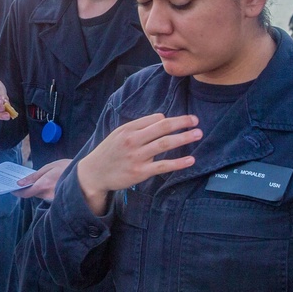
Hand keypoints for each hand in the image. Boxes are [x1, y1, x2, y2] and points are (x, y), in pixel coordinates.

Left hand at [13, 159, 70, 200]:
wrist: (86, 175)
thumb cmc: (67, 167)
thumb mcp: (49, 167)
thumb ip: (34, 176)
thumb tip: (20, 183)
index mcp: (43, 185)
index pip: (26, 193)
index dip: (18, 192)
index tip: (12, 189)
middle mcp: (47, 195)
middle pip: (33, 194)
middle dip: (29, 188)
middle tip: (26, 181)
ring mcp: (53, 199)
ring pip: (41, 195)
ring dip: (39, 189)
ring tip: (40, 179)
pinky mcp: (58, 200)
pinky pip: (48, 196)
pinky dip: (47, 191)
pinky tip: (50, 183)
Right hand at [77, 114, 201, 214]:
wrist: (94, 173)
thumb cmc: (110, 152)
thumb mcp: (119, 134)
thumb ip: (139, 126)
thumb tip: (162, 118)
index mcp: (128, 129)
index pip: (155, 119)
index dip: (171, 119)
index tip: (184, 120)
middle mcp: (132, 140)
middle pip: (162, 127)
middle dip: (181, 122)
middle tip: (196, 120)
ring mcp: (137, 156)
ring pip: (164, 144)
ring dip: (184, 138)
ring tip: (198, 134)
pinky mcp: (140, 172)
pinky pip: (163, 166)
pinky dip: (178, 162)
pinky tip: (191, 160)